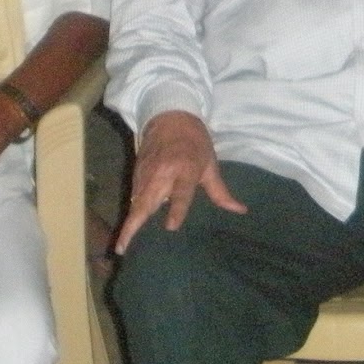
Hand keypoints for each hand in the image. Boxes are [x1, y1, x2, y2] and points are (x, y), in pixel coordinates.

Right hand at [115, 111, 245, 252]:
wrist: (170, 116)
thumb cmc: (195, 142)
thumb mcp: (210, 164)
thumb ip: (220, 192)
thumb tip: (240, 210)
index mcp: (185, 169)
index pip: (181, 193)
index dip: (177, 209)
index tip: (171, 227)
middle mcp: (162, 173)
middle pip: (146, 202)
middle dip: (134, 224)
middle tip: (123, 247)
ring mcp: (146, 173)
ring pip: (135, 202)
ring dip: (130, 222)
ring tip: (123, 246)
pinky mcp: (136, 173)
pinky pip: (133, 196)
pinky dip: (131, 212)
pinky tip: (128, 230)